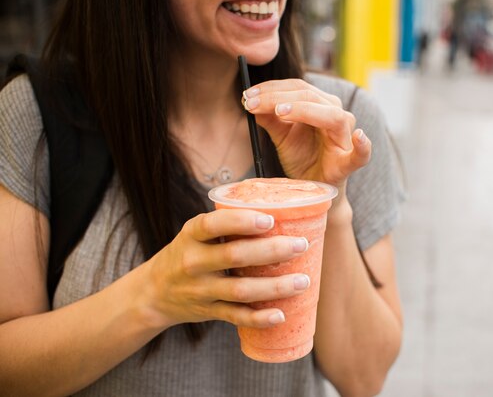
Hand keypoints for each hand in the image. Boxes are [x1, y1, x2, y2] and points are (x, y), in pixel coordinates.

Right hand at [143, 209, 310, 328]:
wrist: (153, 293)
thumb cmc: (187, 253)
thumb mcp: (195, 233)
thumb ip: (226, 223)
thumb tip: (277, 210)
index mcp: (191, 235)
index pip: (213, 225)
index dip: (241, 222)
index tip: (269, 221)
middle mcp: (193, 262)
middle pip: (235, 256)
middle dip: (272, 251)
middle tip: (301, 245)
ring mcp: (201, 290)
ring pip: (241, 290)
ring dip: (275, 287)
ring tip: (303, 281)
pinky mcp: (208, 312)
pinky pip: (236, 317)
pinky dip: (258, 318)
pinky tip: (280, 315)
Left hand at [243, 79, 370, 187]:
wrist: (312, 189)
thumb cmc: (302, 158)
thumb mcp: (281, 135)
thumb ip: (269, 118)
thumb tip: (250, 99)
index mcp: (322, 105)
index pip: (298, 88)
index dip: (271, 88)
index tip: (247, 95)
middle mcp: (337, 115)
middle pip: (310, 96)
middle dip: (277, 97)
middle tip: (251, 102)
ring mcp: (345, 138)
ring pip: (332, 116)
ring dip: (304, 110)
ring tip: (280, 111)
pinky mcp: (348, 163)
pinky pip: (361, 155)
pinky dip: (363, 145)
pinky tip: (359, 137)